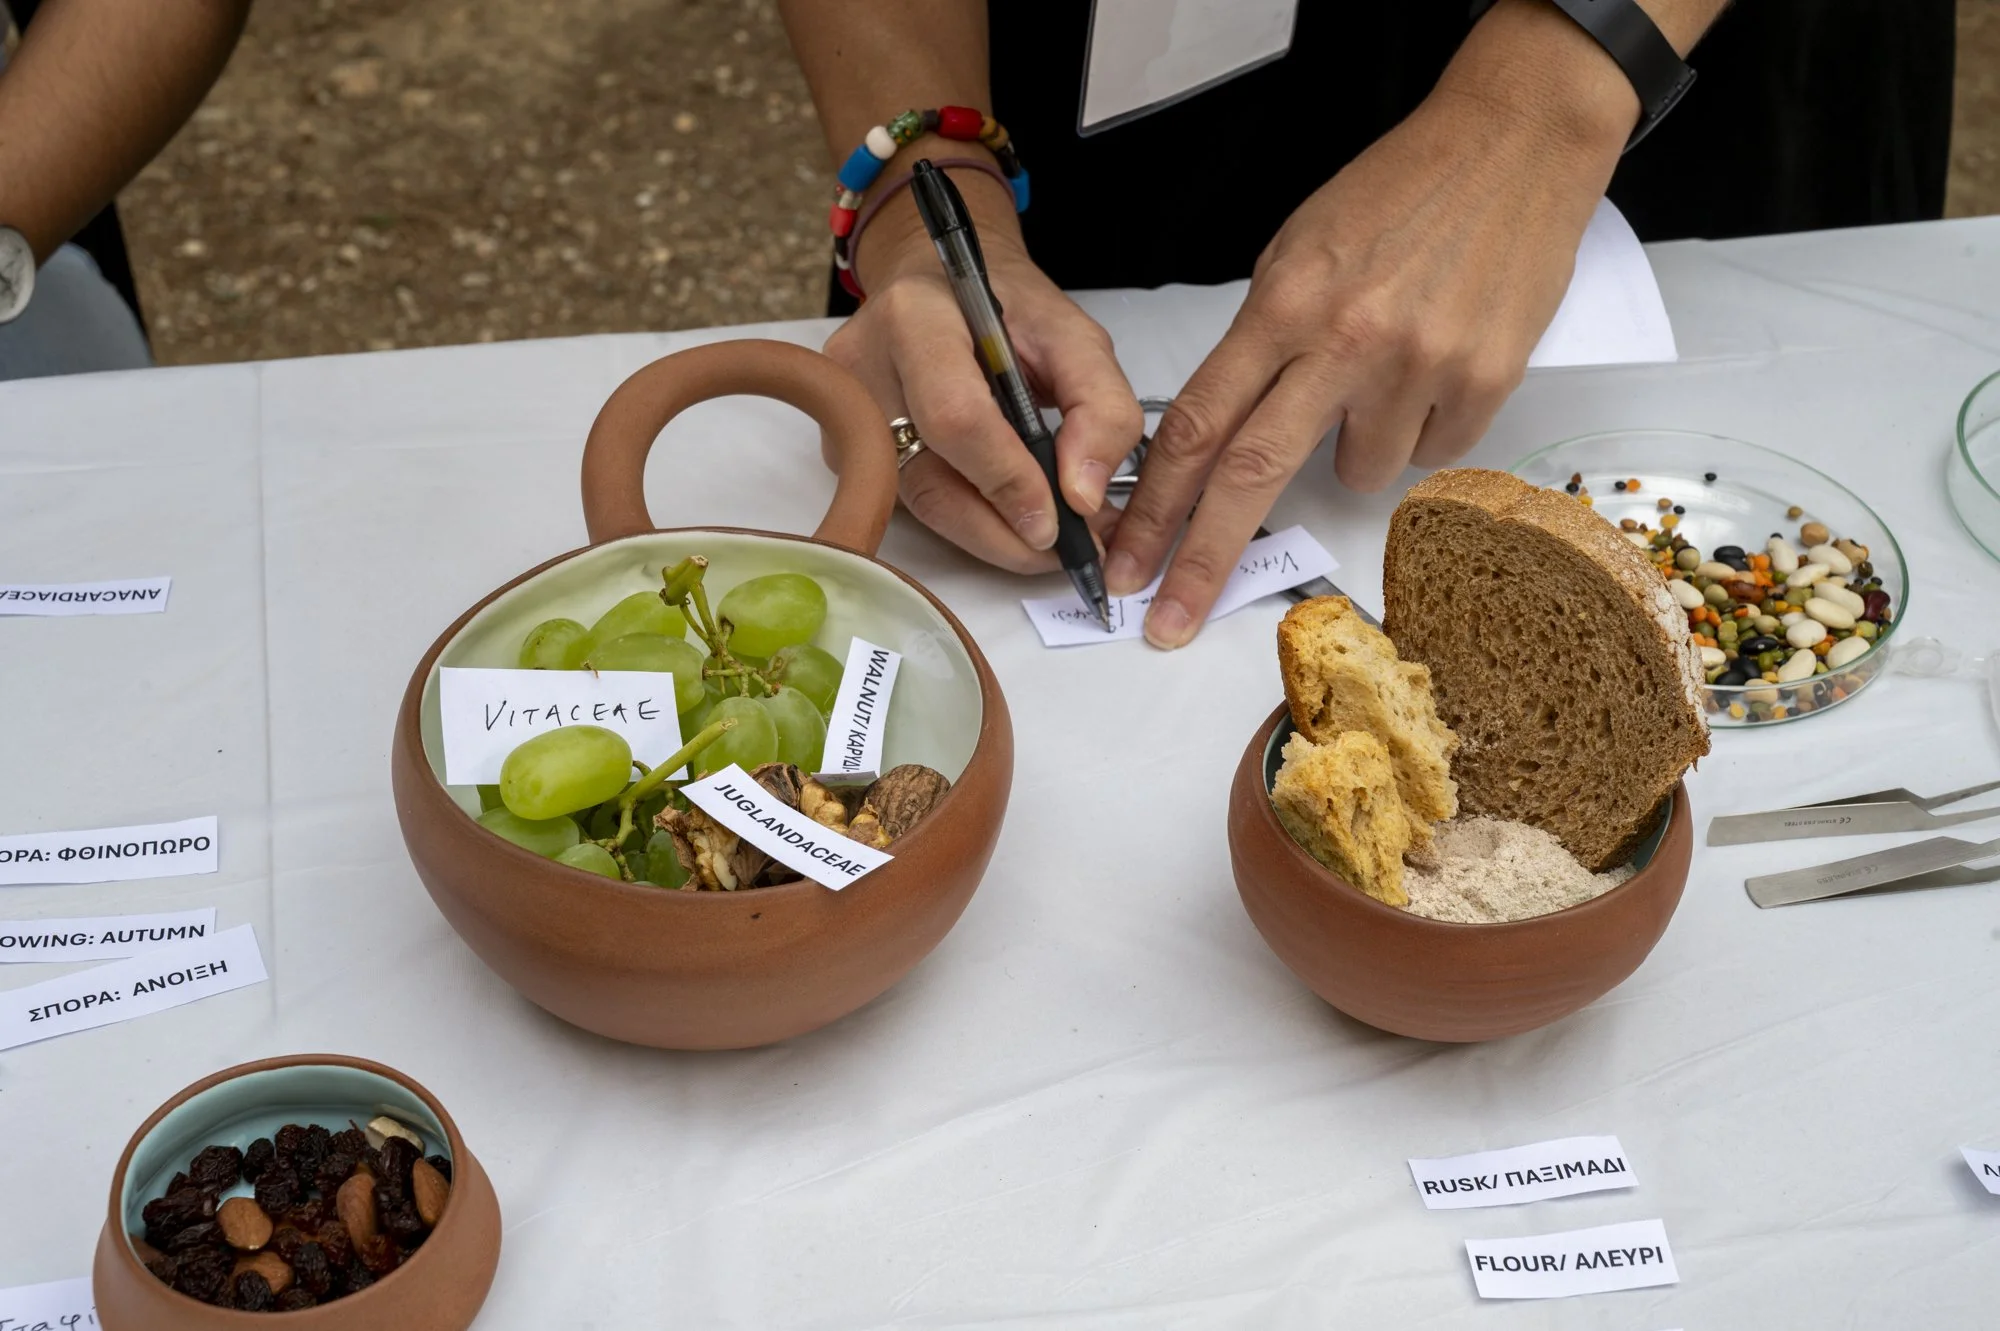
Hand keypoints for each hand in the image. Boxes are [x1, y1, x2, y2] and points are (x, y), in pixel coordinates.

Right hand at [823, 168, 1141, 572]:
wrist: (939, 287)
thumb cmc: (1003, 308)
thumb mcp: (1072, 336)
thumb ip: (1100, 407)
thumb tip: (1085, 497)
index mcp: (914, 318)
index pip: (955, 416)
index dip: (1007, 478)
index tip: (1057, 522)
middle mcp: (863, 367)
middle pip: (929, 478)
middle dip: (1003, 530)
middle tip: (1063, 550)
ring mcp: (847, 415)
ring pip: (921, 505)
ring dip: (990, 537)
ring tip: (1045, 542)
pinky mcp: (846, 451)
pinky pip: (913, 504)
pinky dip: (969, 522)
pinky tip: (1008, 521)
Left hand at [1105, 2, 1635, 646]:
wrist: (1516, 142)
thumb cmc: (1399, 190)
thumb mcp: (1301, 248)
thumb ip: (1262, 341)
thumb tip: (1226, 434)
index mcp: (1283, 302)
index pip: (1199, 424)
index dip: (1154, 505)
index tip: (1126, 562)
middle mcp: (1343, 340)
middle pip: (1249, 476)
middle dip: (1199, 560)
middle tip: (1165, 621)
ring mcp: (1417, 365)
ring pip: (1355, 471)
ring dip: (1354, 445)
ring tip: (1385, 370)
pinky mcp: (1483, 381)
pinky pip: (1428, 452)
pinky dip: (1421, 426)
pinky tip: (1437, 364)